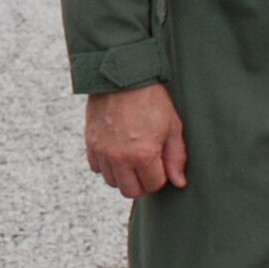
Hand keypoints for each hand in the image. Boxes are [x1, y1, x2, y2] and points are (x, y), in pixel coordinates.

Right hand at [85, 84, 187, 198]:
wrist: (122, 76)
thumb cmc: (151, 99)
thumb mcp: (172, 127)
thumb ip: (176, 157)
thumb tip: (179, 182)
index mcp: (144, 154)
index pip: (153, 185)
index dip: (160, 177)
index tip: (161, 164)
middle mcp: (120, 157)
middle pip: (130, 191)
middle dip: (141, 183)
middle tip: (147, 167)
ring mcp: (103, 150)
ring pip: (111, 182)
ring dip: (123, 175)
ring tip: (131, 159)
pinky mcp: (90, 142)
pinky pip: (96, 167)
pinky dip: (106, 165)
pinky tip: (116, 152)